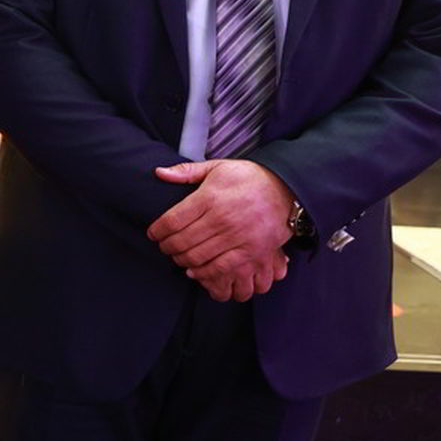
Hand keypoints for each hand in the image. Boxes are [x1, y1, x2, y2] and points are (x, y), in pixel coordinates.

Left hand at [148, 159, 294, 302]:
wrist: (287, 189)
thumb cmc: (249, 177)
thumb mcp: (217, 168)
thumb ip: (187, 172)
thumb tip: (159, 172)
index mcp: (209, 197)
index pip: (172, 220)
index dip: (157, 230)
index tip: (153, 233)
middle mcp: (222, 218)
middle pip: (181, 241)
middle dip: (167, 247)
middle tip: (164, 246)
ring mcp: (237, 237)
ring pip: (197, 257)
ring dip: (182, 260)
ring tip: (178, 256)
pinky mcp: (252, 252)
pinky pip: (220, 269)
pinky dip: (203, 273)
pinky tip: (195, 270)